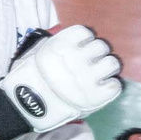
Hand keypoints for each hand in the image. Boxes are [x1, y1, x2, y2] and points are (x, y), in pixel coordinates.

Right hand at [0, 23, 123, 139]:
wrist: (25, 107)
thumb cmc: (27, 80)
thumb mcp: (34, 54)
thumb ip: (51, 44)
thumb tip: (64, 34)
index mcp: (61, 45)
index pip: (85, 32)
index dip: (85, 39)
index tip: (80, 47)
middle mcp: (76, 58)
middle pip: (102, 46)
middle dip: (97, 53)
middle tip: (90, 62)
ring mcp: (87, 78)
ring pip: (112, 63)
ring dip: (107, 68)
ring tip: (99, 74)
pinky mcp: (95, 96)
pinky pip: (115, 85)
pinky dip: (110, 86)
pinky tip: (101, 88)